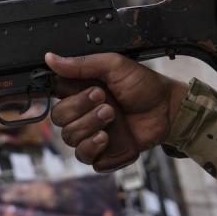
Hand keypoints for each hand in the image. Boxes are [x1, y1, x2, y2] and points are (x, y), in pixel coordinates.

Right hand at [46, 52, 187, 169]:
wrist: (166, 108)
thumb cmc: (142, 84)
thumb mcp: (113, 65)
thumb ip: (81, 64)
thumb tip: (50, 58)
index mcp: (79, 90)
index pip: (51, 94)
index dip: (52, 94)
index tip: (64, 90)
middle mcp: (81, 112)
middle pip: (59, 117)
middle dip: (80, 108)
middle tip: (104, 99)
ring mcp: (90, 134)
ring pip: (70, 137)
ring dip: (89, 125)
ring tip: (112, 116)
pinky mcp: (102, 153)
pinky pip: (84, 157)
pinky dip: (92, 147)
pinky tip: (106, 138)